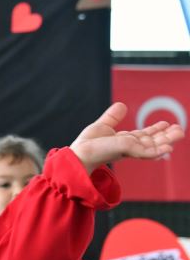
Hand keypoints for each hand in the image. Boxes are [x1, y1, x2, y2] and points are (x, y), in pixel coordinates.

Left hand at [70, 102, 184, 172]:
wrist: (79, 154)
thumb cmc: (87, 144)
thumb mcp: (102, 126)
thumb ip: (112, 117)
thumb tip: (121, 105)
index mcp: (123, 141)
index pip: (143, 136)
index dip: (155, 130)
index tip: (166, 124)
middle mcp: (128, 147)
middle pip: (151, 141)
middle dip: (165, 136)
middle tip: (180, 130)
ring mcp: (129, 150)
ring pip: (152, 146)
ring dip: (167, 141)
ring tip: (179, 134)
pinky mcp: (128, 151)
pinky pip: (146, 152)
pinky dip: (158, 150)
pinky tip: (168, 148)